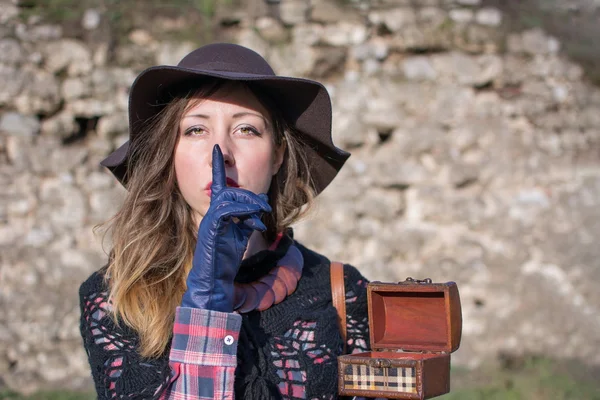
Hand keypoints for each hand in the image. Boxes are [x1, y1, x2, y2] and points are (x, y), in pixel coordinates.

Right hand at [181, 144, 271, 311]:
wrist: (214, 280)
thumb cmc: (225, 258)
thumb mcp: (241, 233)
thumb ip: (249, 217)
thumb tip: (261, 202)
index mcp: (217, 212)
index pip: (216, 184)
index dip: (215, 166)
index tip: (216, 149)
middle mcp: (210, 213)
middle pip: (228, 190)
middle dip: (249, 194)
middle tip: (264, 206)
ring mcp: (209, 221)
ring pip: (228, 197)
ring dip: (249, 202)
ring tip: (262, 214)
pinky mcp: (210, 230)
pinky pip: (225, 211)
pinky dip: (243, 212)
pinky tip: (254, 222)